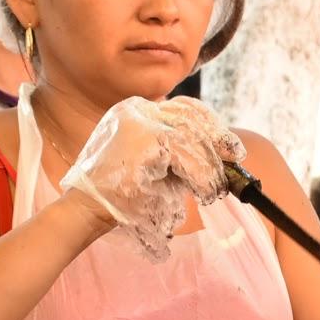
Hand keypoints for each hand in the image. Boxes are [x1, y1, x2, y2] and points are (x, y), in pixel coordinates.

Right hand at [61, 95, 243, 260]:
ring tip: (214, 190)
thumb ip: (178, 155)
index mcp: (135, 111)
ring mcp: (137, 121)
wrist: (85, 211)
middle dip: (217, 140)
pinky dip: (201, 175)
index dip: (212, 125)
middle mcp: (136, 110)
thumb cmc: (120, 197)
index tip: (229, 146)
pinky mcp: (142, 139)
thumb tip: (219, 155)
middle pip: (191, 115)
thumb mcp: (153, 167)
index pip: (184, 107)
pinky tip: (204, 192)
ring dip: (210, 166)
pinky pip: (186, 154)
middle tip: (234, 161)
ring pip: (191, 136)